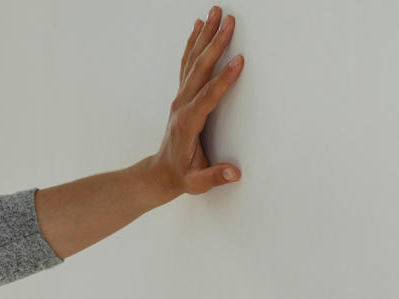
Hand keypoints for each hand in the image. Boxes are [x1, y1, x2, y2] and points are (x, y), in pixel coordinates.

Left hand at [150, 5, 244, 196]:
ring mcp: (180, 98)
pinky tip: (198, 27)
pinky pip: (188, 64)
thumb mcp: (197, 182)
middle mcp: (181, 106)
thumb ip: (214, 177)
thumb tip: (234, 174)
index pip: (208, 97)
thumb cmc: (181, 176)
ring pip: (193, 61)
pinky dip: (193, 44)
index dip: (223, 79)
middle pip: (200, 70)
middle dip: (215, 44)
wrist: (160, 174)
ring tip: (216, 12)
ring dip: (205, 36)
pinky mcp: (182, 95)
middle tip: (229, 20)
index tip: (238, 60)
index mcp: (187, 123)